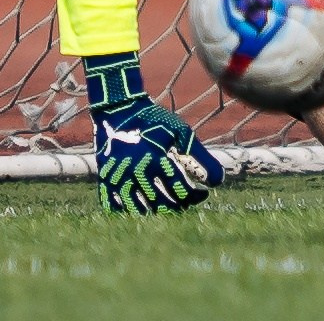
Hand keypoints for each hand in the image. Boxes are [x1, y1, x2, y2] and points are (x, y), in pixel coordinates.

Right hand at [87, 57, 223, 214]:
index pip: (179, 189)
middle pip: (159, 203)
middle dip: (177, 207)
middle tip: (187, 204)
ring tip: (169, 209)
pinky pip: (114, 206)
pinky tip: (143, 209)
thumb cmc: (154, 120)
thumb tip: (218, 181)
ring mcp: (117, 177)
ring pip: (137, 209)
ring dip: (155, 213)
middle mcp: (135, 170)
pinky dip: (129, 212)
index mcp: (156, 158)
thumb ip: (200, 157)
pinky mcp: (105, 179)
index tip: (203, 194)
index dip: (194, 196)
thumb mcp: (180, 132)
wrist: (118, 109)